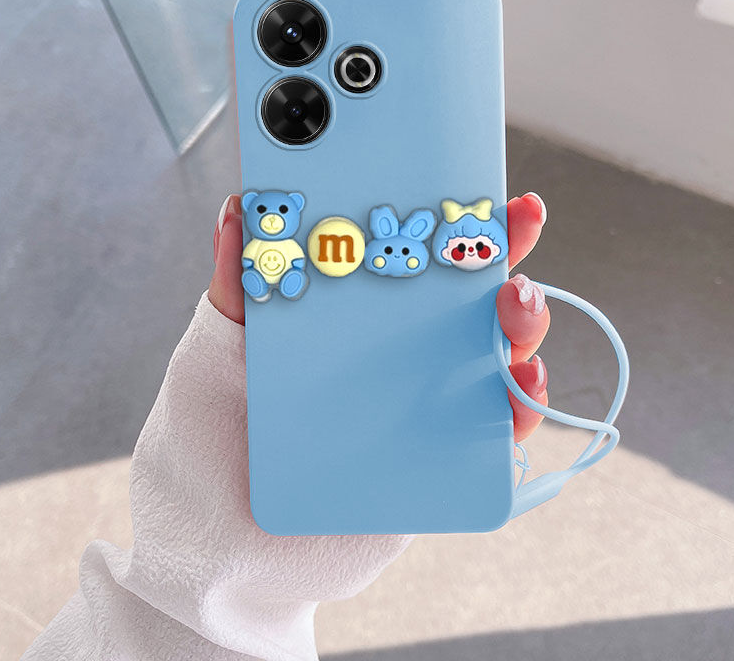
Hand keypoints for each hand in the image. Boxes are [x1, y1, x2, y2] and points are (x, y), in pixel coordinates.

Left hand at [209, 193, 549, 441]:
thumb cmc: (210, 444)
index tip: (474, 186)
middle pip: (465, 299)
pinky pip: (498, 432)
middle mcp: (396, 358)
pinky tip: (519, 382)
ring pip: (495, 357)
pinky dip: (523, 405)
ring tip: (514, 302)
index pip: (409, 260)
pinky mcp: (439, 463)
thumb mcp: (215, 354)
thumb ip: (234, 289)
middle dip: (502, 255)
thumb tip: (239, 209)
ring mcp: (423, 407)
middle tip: (518, 223)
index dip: (445, 219)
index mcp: (352, 323)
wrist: (218, 548)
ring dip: (523, 322)